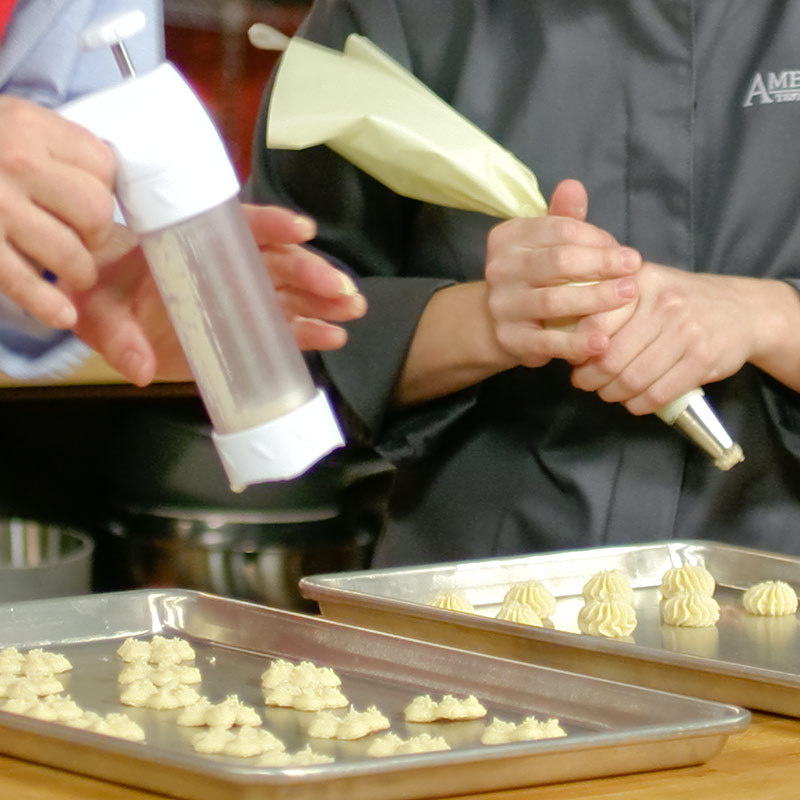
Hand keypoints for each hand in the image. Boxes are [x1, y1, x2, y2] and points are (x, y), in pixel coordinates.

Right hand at [0, 97, 115, 327]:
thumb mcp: (9, 122)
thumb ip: (54, 146)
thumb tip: (107, 187)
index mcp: (26, 125)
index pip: (102, 165)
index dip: (102, 187)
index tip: (86, 197)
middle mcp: (13, 161)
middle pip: (95, 211)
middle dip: (96, 232)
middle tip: (81, 237)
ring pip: (71, 253)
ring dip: (78, 271)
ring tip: (69, 270)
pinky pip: (23, 282)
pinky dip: (46, 304)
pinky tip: (61, 315)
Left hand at [71, 205, 366, 385]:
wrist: (106, 312)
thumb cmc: (105, 292)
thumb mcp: (100, 305)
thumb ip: (116, 333)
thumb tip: (139, 367)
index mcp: (195, 244)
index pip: (239, 227)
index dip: (272, 225)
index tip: (302, 230)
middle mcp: (226, 267)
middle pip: (278, 263)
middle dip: (313, 273)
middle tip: (340, 289)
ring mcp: (240, 300)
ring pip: (291, 294)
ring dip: (324, 301)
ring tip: (351, 309)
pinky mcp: (245, 332)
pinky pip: (284, 330)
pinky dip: (309, 334)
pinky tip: (332, 338)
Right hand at [484, 179, 641, 367]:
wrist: (500, 322)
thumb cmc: (535, 276)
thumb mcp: (545, 242)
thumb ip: (562, 217)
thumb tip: (573, 186)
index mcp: (508, 238)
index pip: (559, 231)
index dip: (597, 239)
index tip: (623, 251)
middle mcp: (499, 270)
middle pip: (557, 262)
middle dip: (602, 264)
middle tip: (634, 269)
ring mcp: (502, 306)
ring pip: (554, 300)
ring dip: (596, 299)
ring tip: (629, 296)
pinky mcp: (511, 340)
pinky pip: (547, 342)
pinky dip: (576, 343)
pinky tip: (603, 342)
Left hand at [570, 263, 764, 414]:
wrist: (741, 310)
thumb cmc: (678, 301)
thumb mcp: (643, 286)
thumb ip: (607, 301)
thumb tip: (563, 335)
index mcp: (640, 282)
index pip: (594, 323)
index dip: (577, 350)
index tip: (574, 359)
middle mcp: (663, 304)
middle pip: (609, 358)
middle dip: (590, 379)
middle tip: (585, 382)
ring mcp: (686, 333)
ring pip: (632, 379)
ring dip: (612, 394)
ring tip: (607, 391)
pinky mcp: (702, 360)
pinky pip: (658, 394)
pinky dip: (638, 404)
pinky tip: (633, 401)